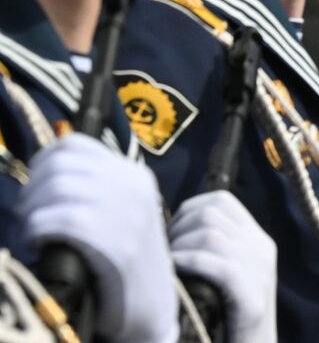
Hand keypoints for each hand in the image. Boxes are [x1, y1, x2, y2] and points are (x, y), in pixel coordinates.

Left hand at [18, 135, 178, 342]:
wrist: (153, 307)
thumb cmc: (126, 263)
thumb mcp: (122, 214)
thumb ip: (97, 189)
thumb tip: (47, 170)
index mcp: (135, 175)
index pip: (74, 145)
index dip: (43, 163)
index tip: (38, 189)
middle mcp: (134, 186)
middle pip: (60, 165)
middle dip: (32, 190)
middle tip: (31, 217)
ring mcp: (128, 213)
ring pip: (56, 188)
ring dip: (32, 212)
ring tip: (35, 232)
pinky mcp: (117, 243)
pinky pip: (58, 220)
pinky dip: (37, 230)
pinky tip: (39, 245)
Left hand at [168, 191, 275, 342]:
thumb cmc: (228, 318)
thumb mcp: (227, 275)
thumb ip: (212, 250)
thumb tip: (169, 227)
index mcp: (258, 239)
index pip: (221, 200)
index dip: (187, 210)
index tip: (170, 235)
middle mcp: (262, 248)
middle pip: (212, 214)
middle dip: (177, 230)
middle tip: (162, 255)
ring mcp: (260, 272)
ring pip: (211, 235)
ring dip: (178, 248)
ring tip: (166, 267)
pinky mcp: (252, 297)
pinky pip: (215, 263)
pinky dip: (187, 262)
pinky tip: (173, 273)